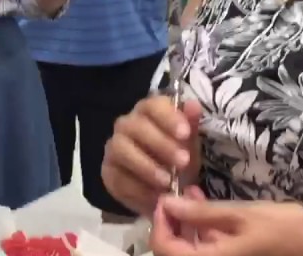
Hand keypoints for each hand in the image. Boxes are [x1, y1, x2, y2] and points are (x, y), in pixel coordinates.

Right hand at [101, 94, 202, 215]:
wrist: (162, 188)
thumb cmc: (176, 157)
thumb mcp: (189, 143)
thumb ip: (190, 123)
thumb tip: (193, 105)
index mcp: (148, 111)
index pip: (153, 105)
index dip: (168, 117)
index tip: (185, 133)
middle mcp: (127, 125)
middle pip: (136, 126)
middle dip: (161, 144)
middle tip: (184, 162)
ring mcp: (114, 148)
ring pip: (122, 150)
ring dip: (147, 166)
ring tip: (168, 182)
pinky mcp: (108, 172)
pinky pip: (119, 178)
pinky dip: (139, 189)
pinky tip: (156, 197)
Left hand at [150, 189, 302, 255]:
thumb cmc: (286, 230)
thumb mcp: (242, 215)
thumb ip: (202, 213)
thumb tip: (166, 203)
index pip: (164, 249)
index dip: (158, 223)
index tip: (164, 197)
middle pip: (174, 252)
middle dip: (170, 222)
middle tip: (175, 194)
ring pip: (190, 250)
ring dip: (185, 224)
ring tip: (190, 193)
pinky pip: (208, 249)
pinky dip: (201, 229)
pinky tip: (206, 205)